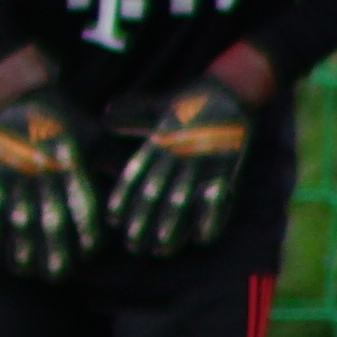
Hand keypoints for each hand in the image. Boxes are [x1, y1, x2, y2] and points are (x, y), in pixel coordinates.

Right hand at [0, 83, 100, 277]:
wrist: (30, 98)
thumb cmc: (71, 126)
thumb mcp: (96, 140)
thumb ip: (109, 166)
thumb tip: (132, 195)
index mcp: (72, 164)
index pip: (81, 203)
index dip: (86, 230)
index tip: (90, 253)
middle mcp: (44, 170)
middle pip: (49, 216)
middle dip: (53, 249)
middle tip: (56, 276)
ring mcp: (15, 171)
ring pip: (18, 214)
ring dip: (20, 244)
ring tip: (24, 270)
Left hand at [105, 74, 253, 258]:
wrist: (232, 88)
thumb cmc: (191, 99)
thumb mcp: (158, 106)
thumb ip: (133, 117)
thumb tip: (105, 117)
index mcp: (158, 141)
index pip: (135, 175)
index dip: (123, 200)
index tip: (113, 221)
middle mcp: (176, 154)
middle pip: (155, 194)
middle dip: (142, 222)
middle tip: (133, 246)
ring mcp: (201, 161)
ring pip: (182, 200)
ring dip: (171, 227)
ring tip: (161, 249)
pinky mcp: (226, 167)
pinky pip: (217, 197)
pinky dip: (210, 218)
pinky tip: (202, 238)